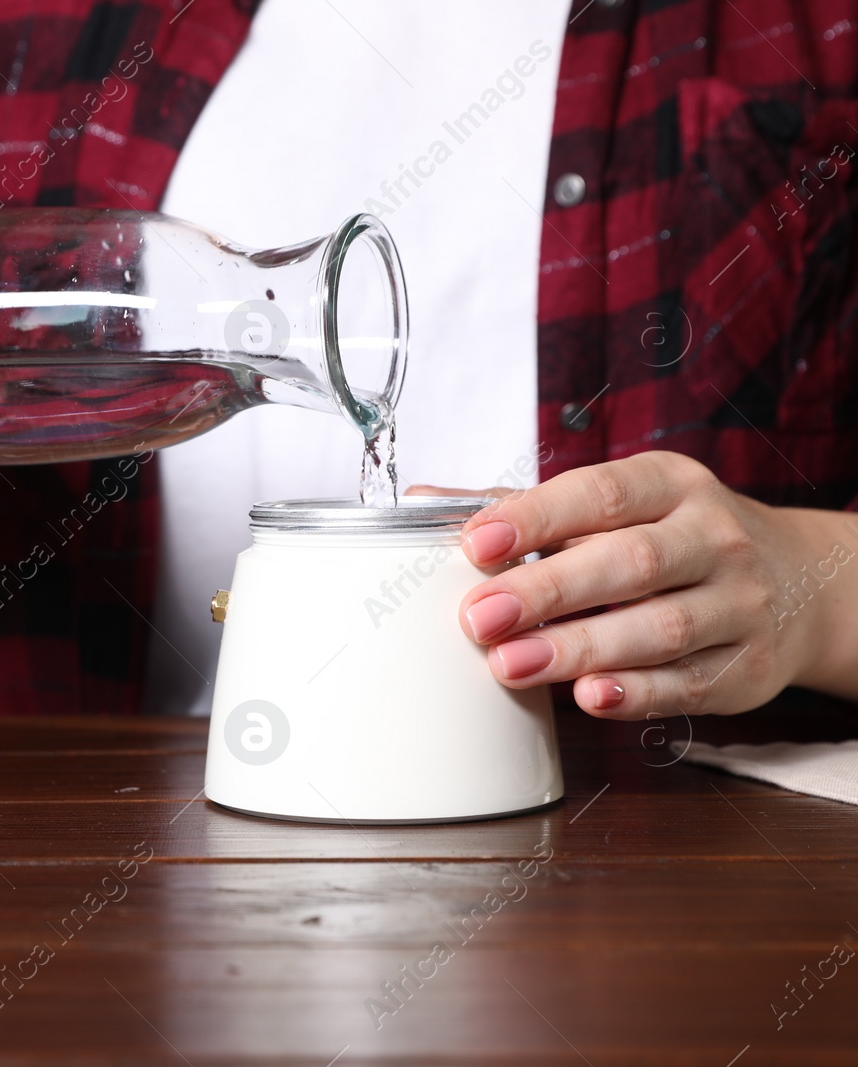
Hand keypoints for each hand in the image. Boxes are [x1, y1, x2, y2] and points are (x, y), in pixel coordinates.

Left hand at [424, 452, 857, 718]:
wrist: (798, 583)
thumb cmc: (673, 539)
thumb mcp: (616, 506)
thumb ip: (524, 508)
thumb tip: (424, 504)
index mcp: (670, 486)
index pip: (600, 494)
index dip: (536, 518)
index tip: (476, 543)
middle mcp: (712, 537)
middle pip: (628, 562)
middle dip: (547, 591)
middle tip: (479, 618)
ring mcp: (737, 603)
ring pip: (658, 627)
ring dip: (579, 649)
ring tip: (511, 664)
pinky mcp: (746, 667)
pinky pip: (689, 683)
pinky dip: (638, 693)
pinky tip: (589, 698)